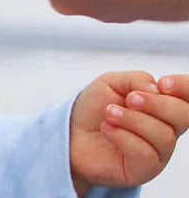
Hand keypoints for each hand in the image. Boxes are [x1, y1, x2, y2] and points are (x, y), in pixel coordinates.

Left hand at [69, 71, 188, 194]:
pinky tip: (107, 129)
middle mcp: (167, 129)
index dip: (185, 88)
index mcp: (163, 105)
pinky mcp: (144, 170)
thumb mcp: (110, 83)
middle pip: (183, 116)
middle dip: (157, 104)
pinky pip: (146, 155)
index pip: (188, 98)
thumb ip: (135, 79)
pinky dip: (124, 137)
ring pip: (163, 136)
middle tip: (130, 99)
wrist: (72, 133)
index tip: (164, 84)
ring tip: (109, 113)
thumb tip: (157, 89)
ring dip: (132, 120)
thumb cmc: (95, 108)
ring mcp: (158, 152)